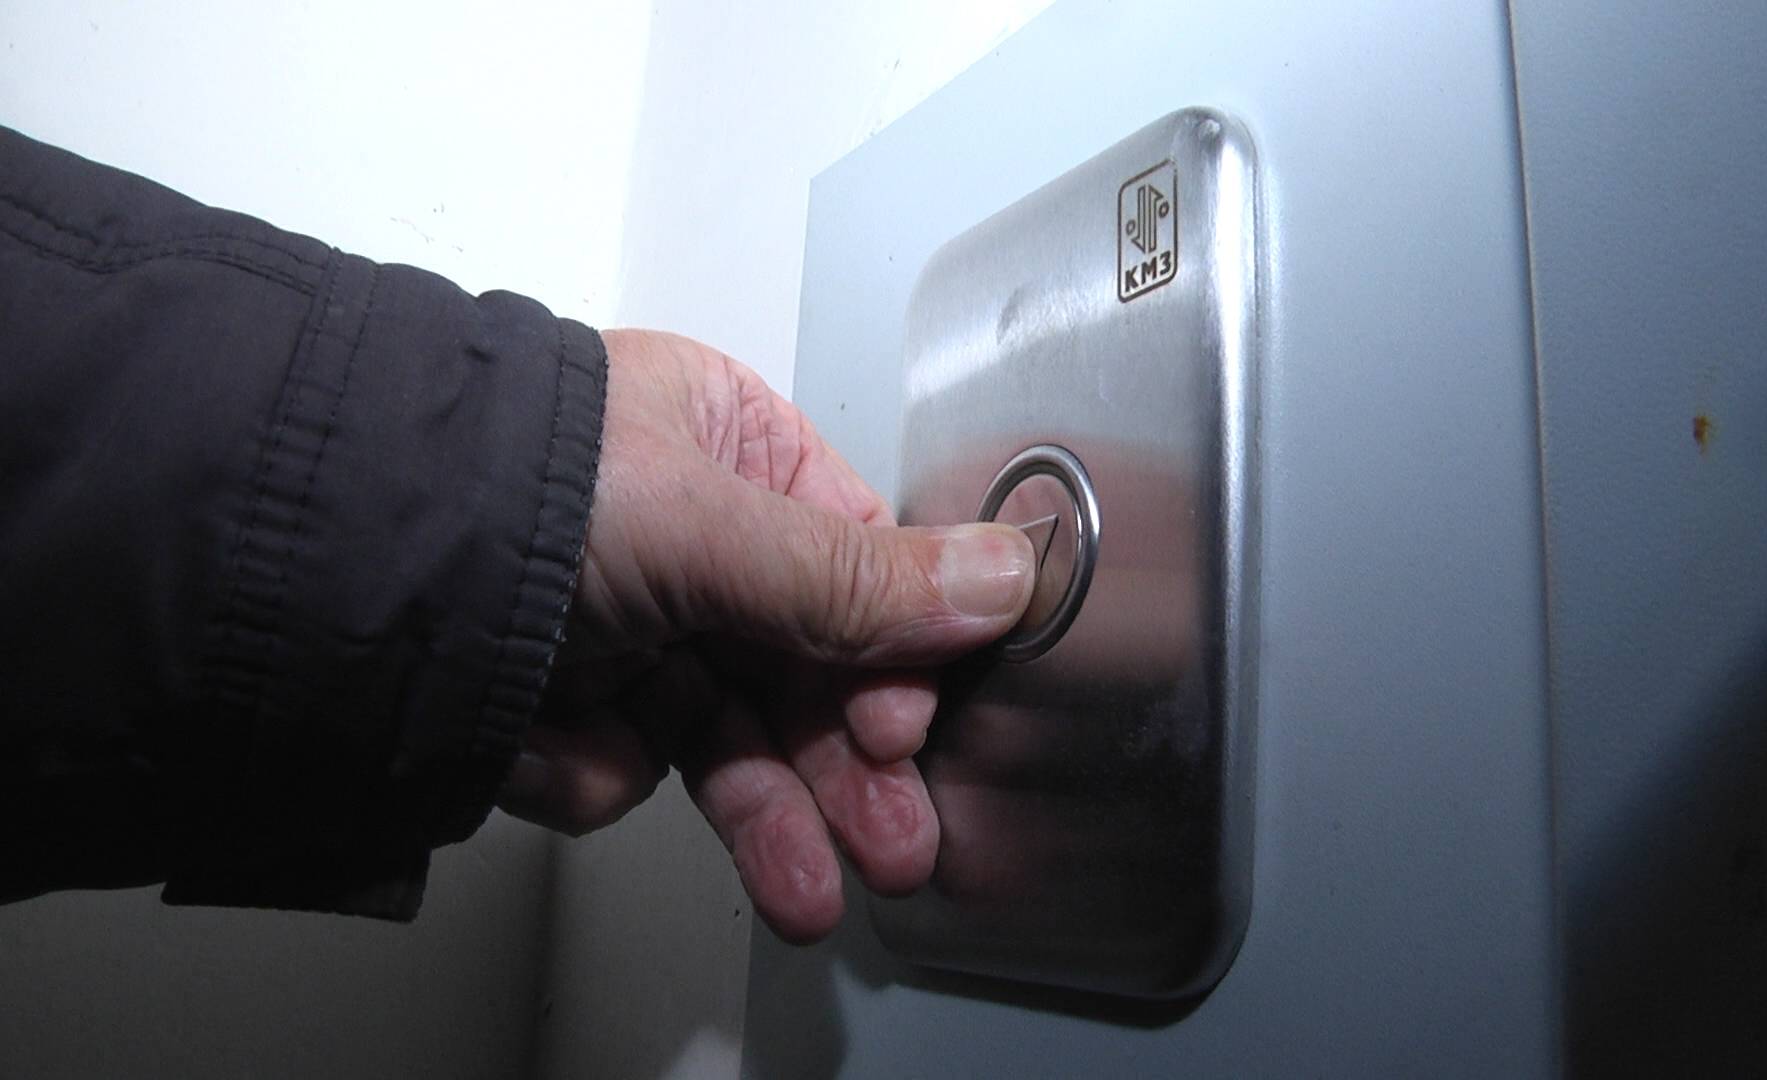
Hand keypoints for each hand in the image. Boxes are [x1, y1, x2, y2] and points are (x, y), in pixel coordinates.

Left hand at [497, 329, 1034, 941]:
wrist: (318, 564)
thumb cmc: (506, 483)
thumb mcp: (705, 522)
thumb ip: (853, 575)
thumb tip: (1004, 579)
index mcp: (729, 448)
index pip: (855, 558)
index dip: (893, 652)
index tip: (907, 725)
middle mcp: (686, 536)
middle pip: (805, 665)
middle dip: (847, 765)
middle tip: (894, 841)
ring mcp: (625, 625)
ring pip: (733, 737)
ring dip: (777, 816)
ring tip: (811, 894)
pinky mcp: (563, 706)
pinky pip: (629, 768)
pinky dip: (604, 777)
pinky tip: (568, 757)